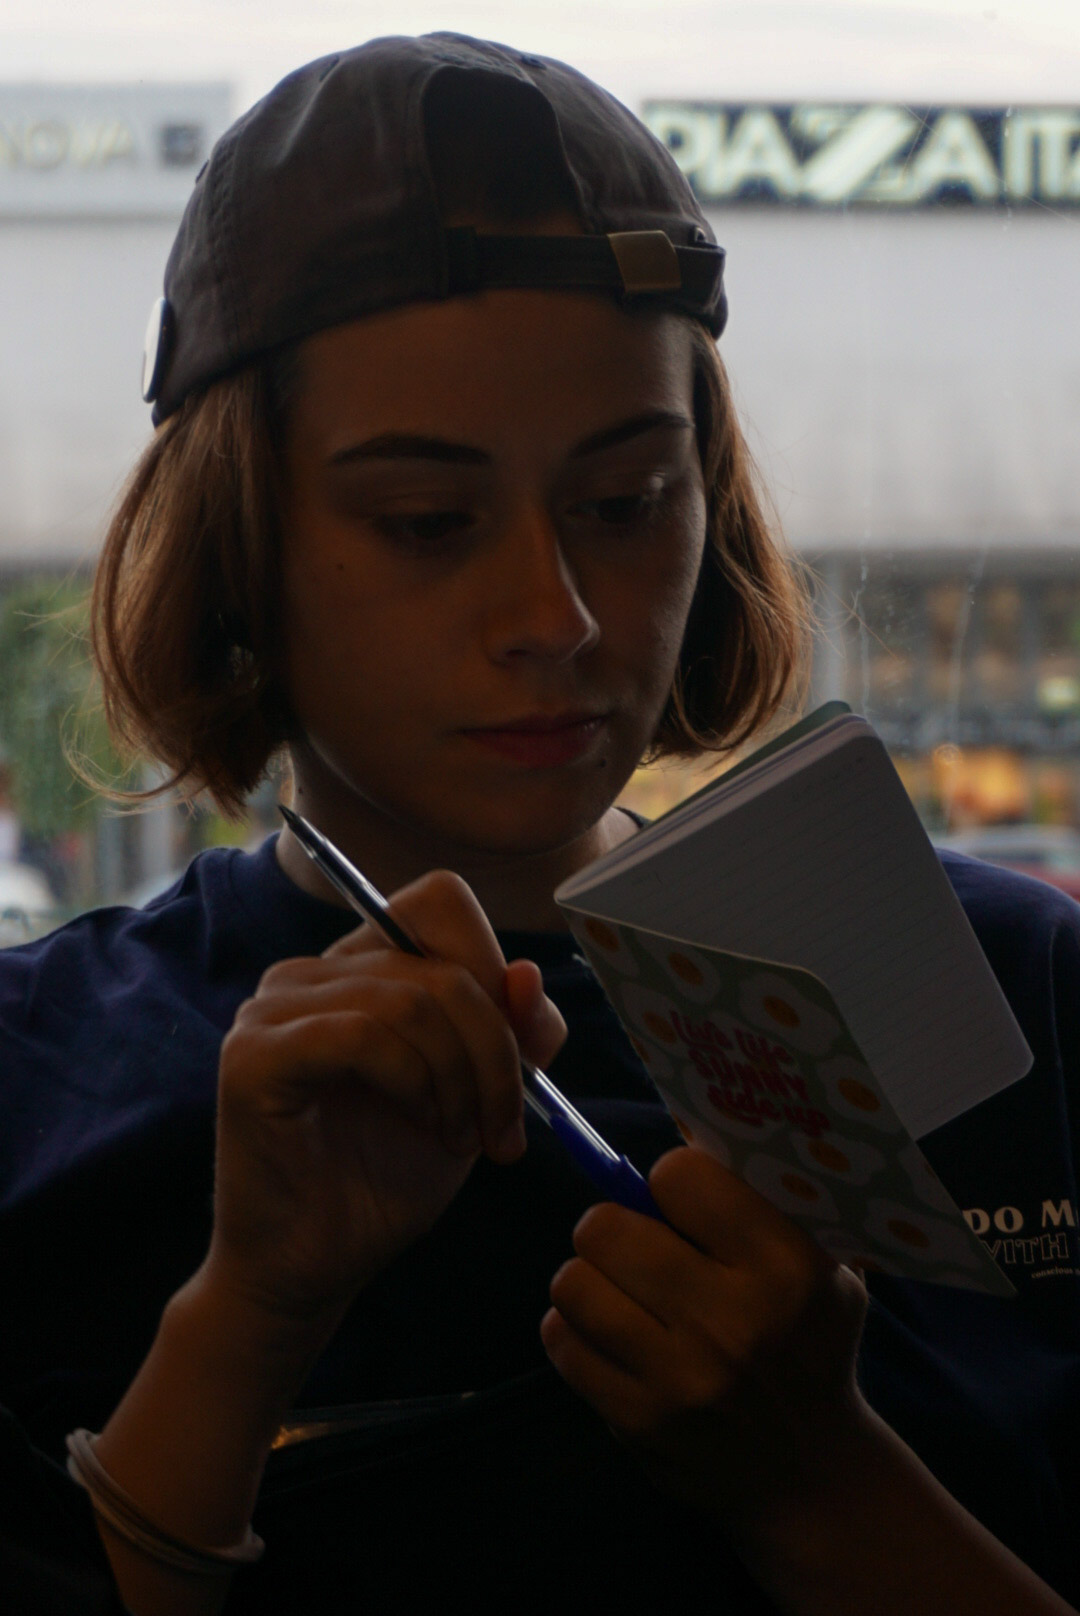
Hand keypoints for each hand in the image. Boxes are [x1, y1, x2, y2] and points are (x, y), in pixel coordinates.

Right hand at [204, 869, 565, 1331]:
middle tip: (501, 1128)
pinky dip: (413, 1084)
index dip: (492, 968)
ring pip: (409, 998)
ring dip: (461, 1078)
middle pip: (440, 963)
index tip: (516, 1056)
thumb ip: (514, 1033)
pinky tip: (423, 1128)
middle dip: (494, 1050)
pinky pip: (361, 1036)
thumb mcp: (479, 1095)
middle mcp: (310, 972)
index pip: (439, 904)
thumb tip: (527, 974)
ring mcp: (273, 1007)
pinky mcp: (254, 1055)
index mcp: (360, 966)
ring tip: (462, 1138)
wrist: (316, 1267)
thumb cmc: (388, 1178)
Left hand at [541, 1146, 867, 1528]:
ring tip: (618, 1287)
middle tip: (633, 1243)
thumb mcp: (821, 1262)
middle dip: (612, 1226)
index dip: (670, 1181)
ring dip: (587, 1277)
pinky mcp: (638, 1423)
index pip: (678, 1177)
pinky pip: (562, 1342)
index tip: (681, 1202)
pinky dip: (573, 1330)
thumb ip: (764, 1195)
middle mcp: (734, 1322)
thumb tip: (684, 1124)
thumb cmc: (808, 1339)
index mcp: (787, 1266)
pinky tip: (609, 1335)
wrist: (812, 1473)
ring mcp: (681, 1379)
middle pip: (606, 1227)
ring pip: (572, 1282)